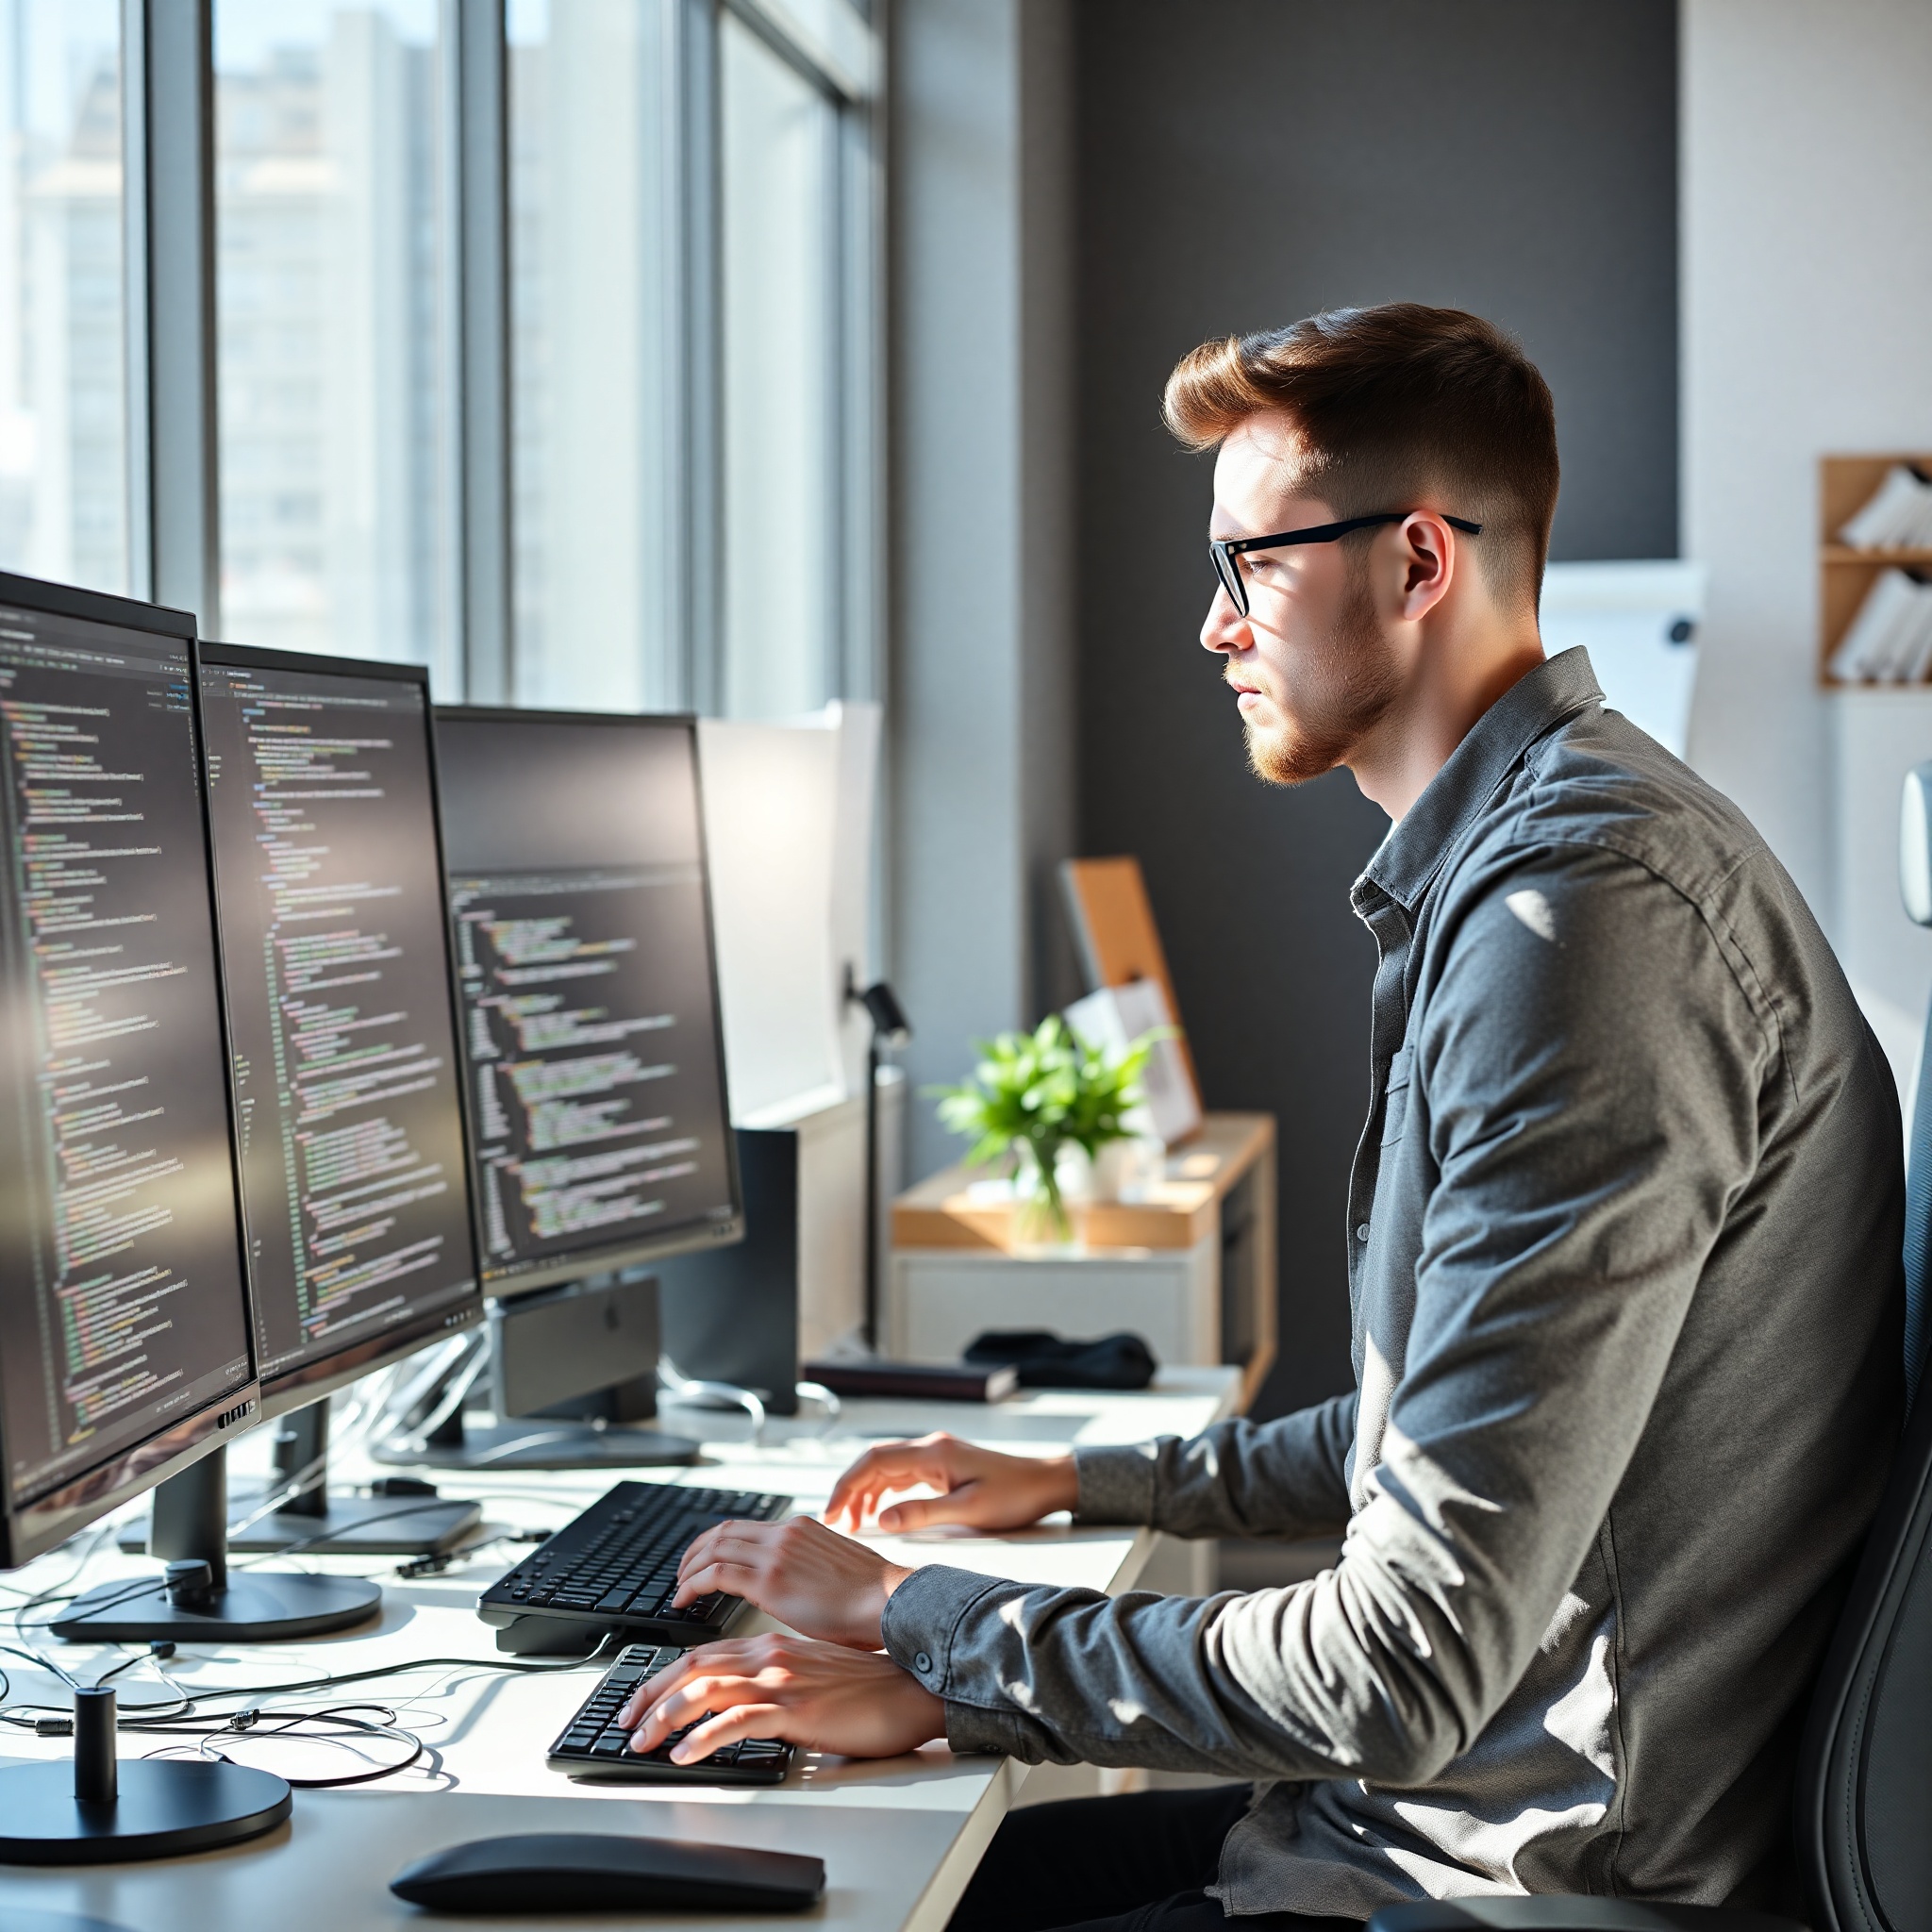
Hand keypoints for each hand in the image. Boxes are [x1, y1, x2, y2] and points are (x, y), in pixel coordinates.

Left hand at [616, 1633, 945, 1764]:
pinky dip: (703, 1738)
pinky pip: (737, 1721)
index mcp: (771, 1646)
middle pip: (692, 1668)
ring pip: (705, 1690)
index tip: (639, 1700)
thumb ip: (775, 1678)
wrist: (909, 1690)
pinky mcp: (795, 1709)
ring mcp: (781, 1680)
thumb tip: (741, 1702)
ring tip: (642, 1741)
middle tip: (626, 1722)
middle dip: (650, 1695)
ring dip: (665, 1717)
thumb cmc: (866, 1687)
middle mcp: (770, 1656)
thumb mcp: (811, 1673)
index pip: (702, 1654)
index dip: (663, 1676)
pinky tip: (684, 1753)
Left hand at [674, 1514, 912, 1648]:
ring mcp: (775, 1553)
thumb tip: (797, 1589)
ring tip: (680, 1590)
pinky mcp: (769, 1580)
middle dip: (695, 1553)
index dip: (716, 1544)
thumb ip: (810, 1570)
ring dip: (689, 1570)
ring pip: (713, 1549)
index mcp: (801, 1527)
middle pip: (722, 1532)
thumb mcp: (836, 1570)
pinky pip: (715, 1574)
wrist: (890, 1603)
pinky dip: (693, 1585)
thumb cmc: (873, 1599)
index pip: (744, 1527)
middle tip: (683, 1575)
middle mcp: (785, 1533)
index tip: (704, 1561)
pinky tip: (685, 1601)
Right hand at [824, 1432, 1078, 1534]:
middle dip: (849, 1488)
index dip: (847, 1485)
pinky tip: (878, 1511)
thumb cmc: (1014, 1496)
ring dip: (864, 1490)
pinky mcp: (943, 1465)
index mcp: (934, 1453)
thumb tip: (880, 1521)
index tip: (831, 1513)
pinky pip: (902, 1473)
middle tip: (834, 1521)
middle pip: (875, 1461)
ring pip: (886, 1467)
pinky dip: (883, 1490)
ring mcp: (936, 1454)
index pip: (875, 1461)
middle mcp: (931, 1447)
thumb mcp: (969, 1511)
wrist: (1045, 1483)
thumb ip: (923, 1514)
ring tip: (851, 1521)